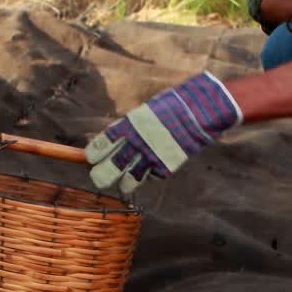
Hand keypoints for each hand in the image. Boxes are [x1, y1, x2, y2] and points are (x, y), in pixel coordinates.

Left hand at [86, 71, 242, 195]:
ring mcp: (152, 157)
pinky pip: (150, 177)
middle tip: (98, 178)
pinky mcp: (166, 167)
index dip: (93, 153)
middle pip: (110, 168)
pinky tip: (148, 170)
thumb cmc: (172, 107)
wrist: (201, 111)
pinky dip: (147, 176)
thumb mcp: (146, 111)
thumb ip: (130, 127)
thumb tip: (114, 140)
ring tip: (123, 182)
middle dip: (101, 176)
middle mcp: (138, 143)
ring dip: (123, 183)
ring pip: (128, 181)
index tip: (90, 158)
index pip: (103, 144)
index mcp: (130, 125)